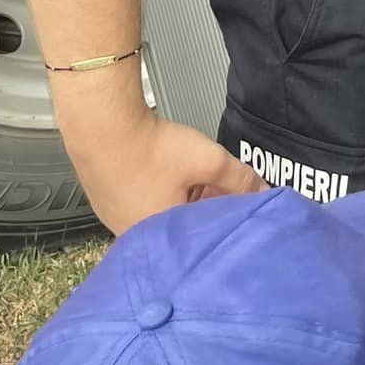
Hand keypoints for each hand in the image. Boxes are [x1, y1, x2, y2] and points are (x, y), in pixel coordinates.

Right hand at [58, 93, 263, 236]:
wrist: (103, 125)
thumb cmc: (147, 149)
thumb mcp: (209, 161)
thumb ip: (240, 179)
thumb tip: (262, 191)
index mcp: (161, 239)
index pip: (206, 233)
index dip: (224, 210)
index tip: (233, 195)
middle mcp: (136, 237)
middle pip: (184, 225)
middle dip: (204, 203)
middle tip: (210, 178)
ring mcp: (118, 221)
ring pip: (164, 213)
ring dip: (182, 196)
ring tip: (187, 172)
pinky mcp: (109, 203)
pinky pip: (143, 203)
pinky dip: (159, 190)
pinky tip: (164, 170)